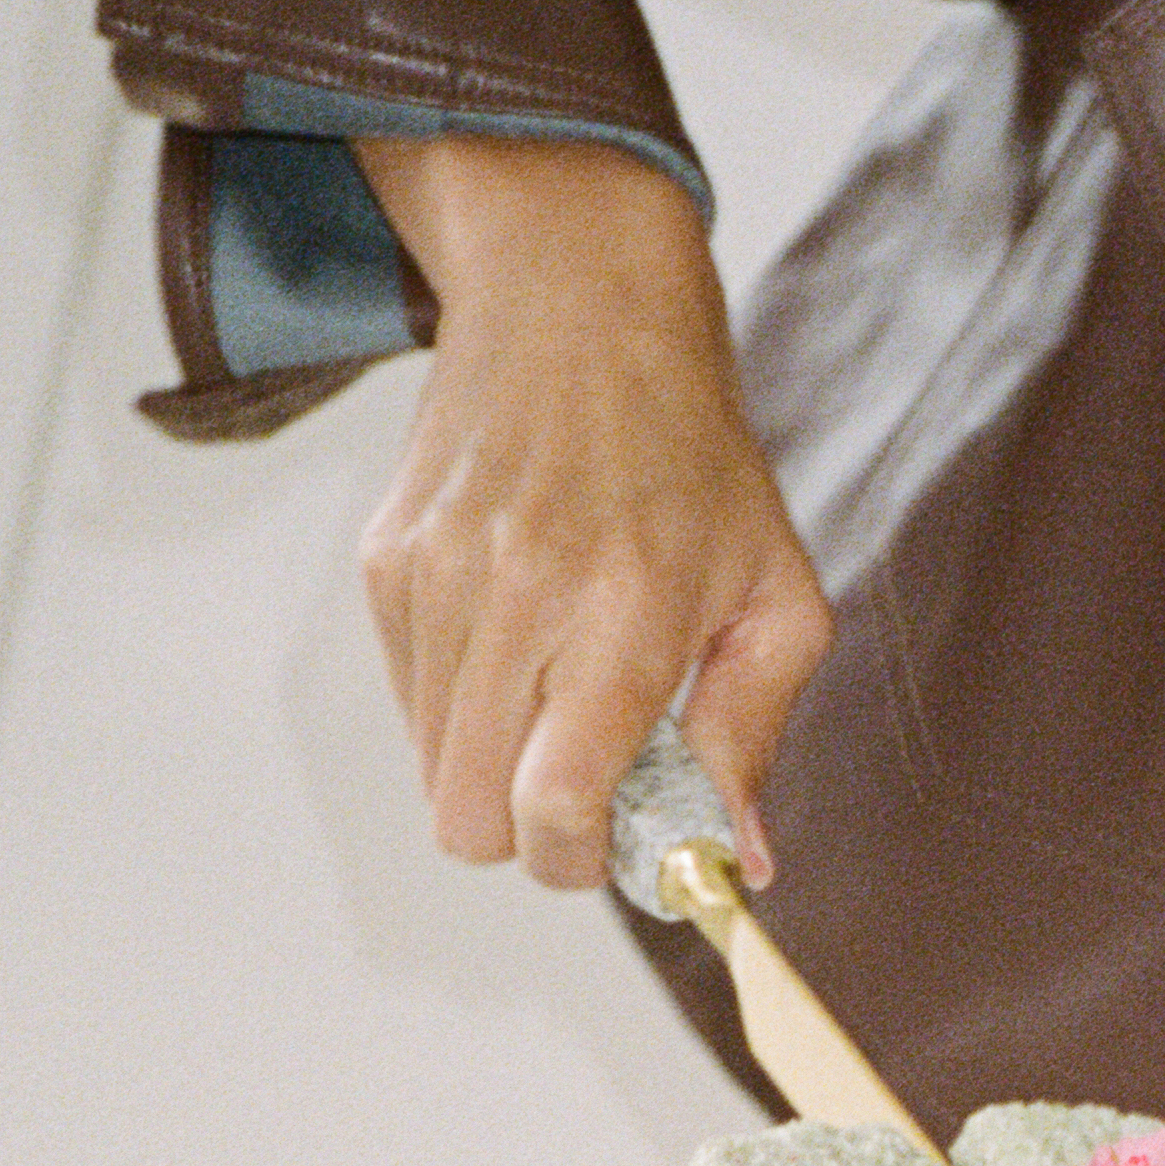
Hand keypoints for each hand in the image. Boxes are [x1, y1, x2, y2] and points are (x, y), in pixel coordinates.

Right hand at [354, 134, 833, 888]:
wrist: (574, 301)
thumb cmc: (694, 453)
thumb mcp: (776, 591)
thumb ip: (753, 733)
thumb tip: (738, 864)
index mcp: (626, 612)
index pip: (554, 807)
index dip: (579, 860)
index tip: (617, 844)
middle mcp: (519, 598)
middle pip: (471, 818)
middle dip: (531, 833)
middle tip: (588, 782)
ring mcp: (438, 580)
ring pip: (433, 771)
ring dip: (497, 767)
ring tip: (560, 690)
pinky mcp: (388, 563)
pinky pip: (410, 701)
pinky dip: (463, 705)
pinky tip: (518, 637)